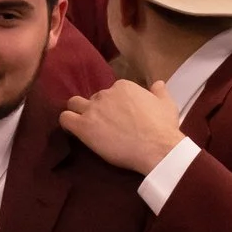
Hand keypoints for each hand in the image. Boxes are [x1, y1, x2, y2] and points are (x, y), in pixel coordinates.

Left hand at [57, 78, 186, 175]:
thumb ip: (160, 91)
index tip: (120, 117)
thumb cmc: (163, 127)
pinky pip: (65, 118)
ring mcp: (93, 109)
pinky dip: (67, 122)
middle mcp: (105, 94)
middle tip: (106, 125)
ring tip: (86, 126)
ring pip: (74, 104)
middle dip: (98, 110)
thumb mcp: (167, 104)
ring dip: (78, 112)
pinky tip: (73, 130)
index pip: (112, 92)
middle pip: (95, 98)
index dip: (115, 105)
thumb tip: (158, 83)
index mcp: (123, 86)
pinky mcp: (83, 127)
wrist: (156, 147)